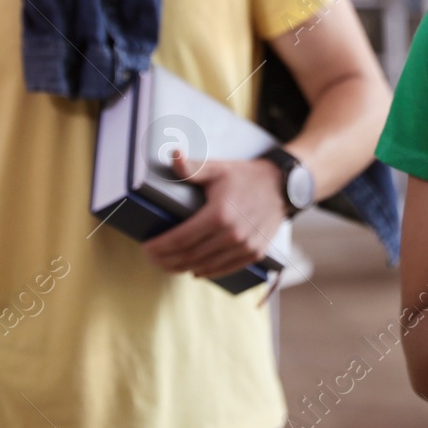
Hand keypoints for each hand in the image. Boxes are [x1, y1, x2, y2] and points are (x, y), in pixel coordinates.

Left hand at [142, 152, 288, 279]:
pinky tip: (193, 270)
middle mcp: (232, 234)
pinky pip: (225, 269)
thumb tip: (174, 155)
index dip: (160, 247)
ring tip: (167, 265)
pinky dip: (207, 272)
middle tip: (152, 259)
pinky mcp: (254, 253)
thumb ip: (192, 168)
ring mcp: (245, 246)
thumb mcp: (217, 168)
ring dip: (183, 268)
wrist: (280, 185)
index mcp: (219, 214)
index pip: (180, 239)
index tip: (146, 248)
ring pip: (206, 266)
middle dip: (166, 260)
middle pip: (190, 256)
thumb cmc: (244, 176)